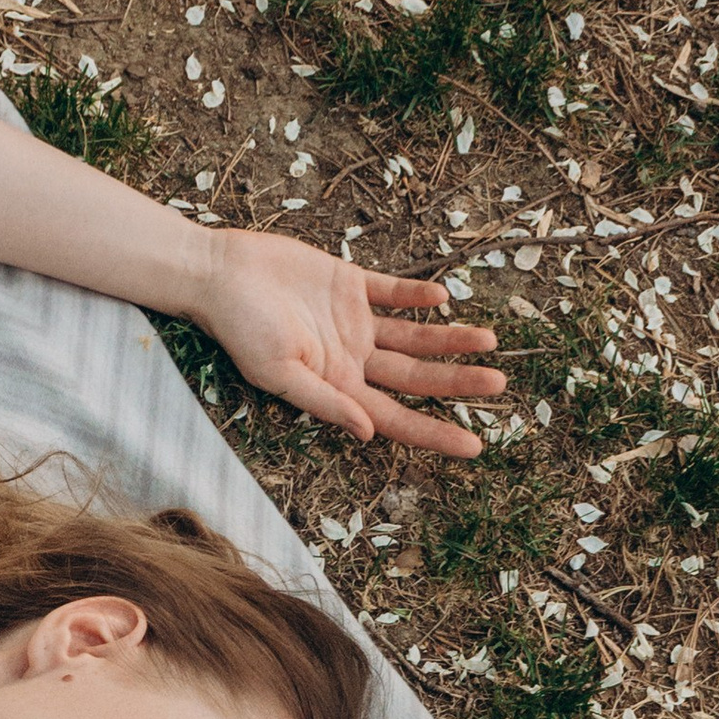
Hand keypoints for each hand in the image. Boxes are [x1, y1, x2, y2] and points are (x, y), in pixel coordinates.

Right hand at [187, 229, 501, 458]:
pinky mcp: (348, 284)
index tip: (474, 446)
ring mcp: (353, 321)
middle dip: (457, 383)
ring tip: (489, 340)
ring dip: (450, 339)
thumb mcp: (278, 372)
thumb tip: (368, 433)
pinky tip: (442, 298)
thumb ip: (324, 401)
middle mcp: (351, 358)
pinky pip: (392, 291)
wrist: (219, 272)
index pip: (396, 418)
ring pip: (414, 336)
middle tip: (499, 384)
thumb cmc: (239, 328)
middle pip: (416, 378)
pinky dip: (416, 295)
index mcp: (337, 385)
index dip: (435, 433)